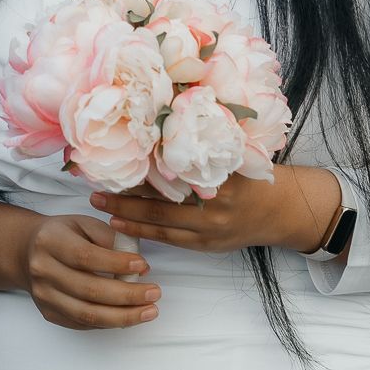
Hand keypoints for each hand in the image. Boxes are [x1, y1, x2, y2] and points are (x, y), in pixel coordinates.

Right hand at [0, 202, 160, 330]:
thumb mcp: (82, 223)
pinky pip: (82, 324)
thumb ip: (109, 238)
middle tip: (155, 293)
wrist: (26, 251)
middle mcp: (43, 270)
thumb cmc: (62, 234)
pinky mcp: (49, 314)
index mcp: (51, 241)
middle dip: (127, 295)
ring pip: (87, 314)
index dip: (116, 263)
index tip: (143, 265)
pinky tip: (128, 316)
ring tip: (149, 311)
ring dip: (123, 316)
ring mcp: (44, 296)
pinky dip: (108, 322)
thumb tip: (139, 265)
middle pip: (89, 290)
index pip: (86, 257)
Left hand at [90, 165, 342, 254]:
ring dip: (125, 213)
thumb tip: (157, 125)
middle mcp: (211, 201)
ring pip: (158, 221)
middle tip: (92, 184)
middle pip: (158, 197)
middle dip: (124, 192)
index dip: (140, 162)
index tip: (114, 153)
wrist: (277, 209)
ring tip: (98, 204)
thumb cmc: (248, 172)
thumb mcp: (229, 151)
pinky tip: (119, 225)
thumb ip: (197, 144)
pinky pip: (167, 239)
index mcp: (215, 172)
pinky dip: (141, 231)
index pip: (170, 168)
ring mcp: (207, 227)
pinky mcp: (204, 245)